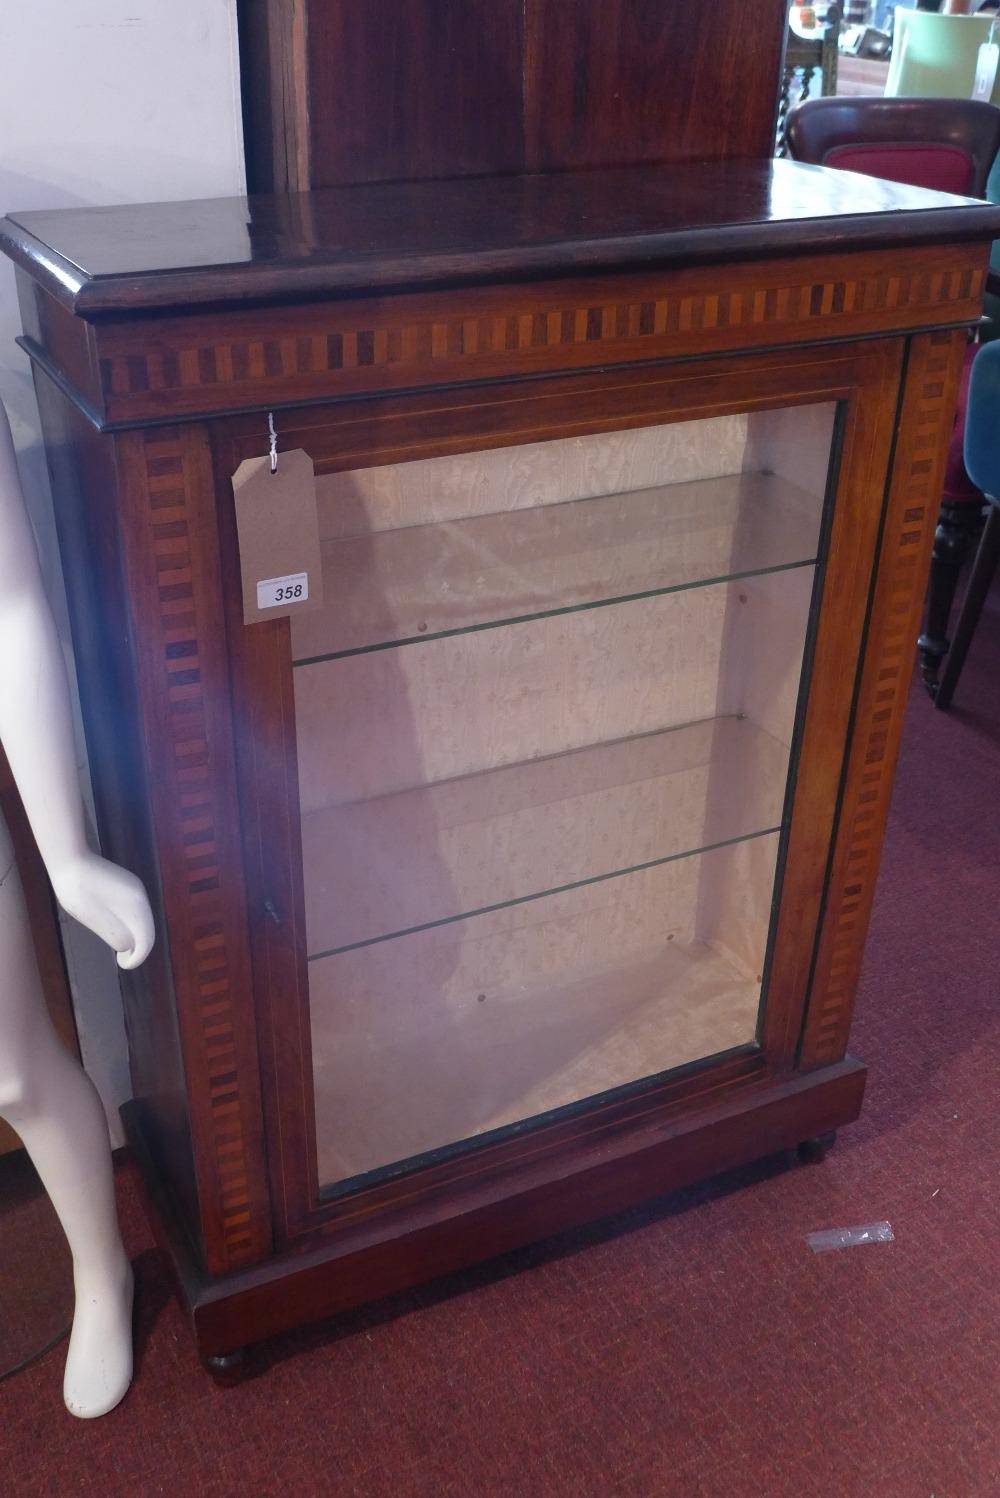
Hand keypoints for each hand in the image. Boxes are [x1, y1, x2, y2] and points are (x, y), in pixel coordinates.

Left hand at [49, 851, 154, 969]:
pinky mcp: (129, 884)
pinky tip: (115, 924)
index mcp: (135, 906)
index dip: (137, 958)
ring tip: (116, 943)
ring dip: (133, 934)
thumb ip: (115, 935)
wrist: (70, 860)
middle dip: (137, 947)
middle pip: (148, 930)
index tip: (122, 964)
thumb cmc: (76, 891)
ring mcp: (136, 888)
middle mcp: (141, 896)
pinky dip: (130, 922)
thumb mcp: (93, 919)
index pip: (146, 940)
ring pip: (143, 920)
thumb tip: (128, 947)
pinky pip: (136, 910)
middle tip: (120, 959)